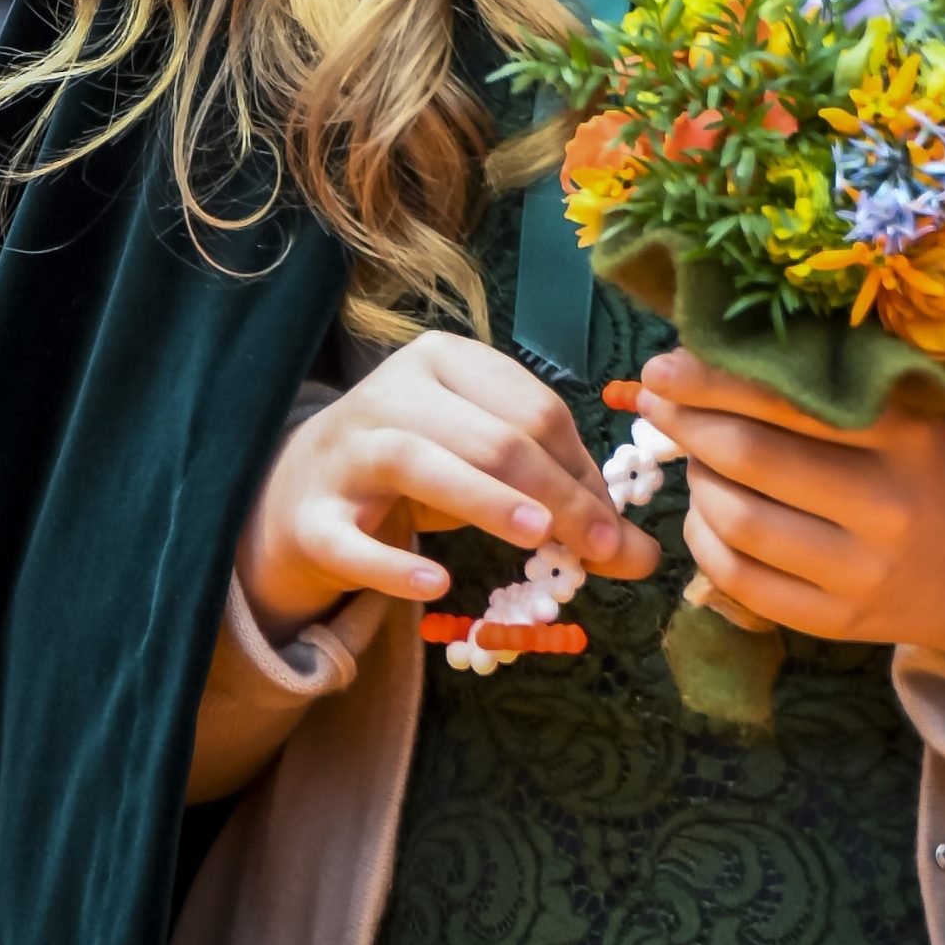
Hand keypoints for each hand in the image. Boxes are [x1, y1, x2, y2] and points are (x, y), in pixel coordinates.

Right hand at [237, 332, 660, 640]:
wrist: (301, 490)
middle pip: (490, 435)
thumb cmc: (418, 466)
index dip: (582, 467)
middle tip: (602, 549)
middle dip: (556, 493)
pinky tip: (436, 585)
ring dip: (486, 501)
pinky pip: (351, 541)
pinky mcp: (310, 517)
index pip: (534, 408)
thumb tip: (643, 556)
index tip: (616, 525)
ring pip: (421, 463)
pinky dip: (393, 565)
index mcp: (445, 360)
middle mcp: (392, 392)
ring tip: (539, 538)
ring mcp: (346, 451)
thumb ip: (562, 498)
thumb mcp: (488, 466)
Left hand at [637, 350, 944, 673]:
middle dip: (688, 423)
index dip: (713, 380)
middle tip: (656, 398)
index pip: (789, 400)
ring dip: (695, 481)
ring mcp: (859, 575)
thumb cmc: (941, 468)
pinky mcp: (837, 624)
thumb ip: (835, 389)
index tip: (665, 364)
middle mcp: (884, 508)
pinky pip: (742, 582)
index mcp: (906, 438)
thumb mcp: (914, 413)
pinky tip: (703, 512)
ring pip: (739, 523)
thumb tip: (720, 352)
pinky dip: (704, 540)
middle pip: (752, 459)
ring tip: (690, 454)